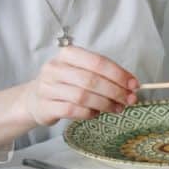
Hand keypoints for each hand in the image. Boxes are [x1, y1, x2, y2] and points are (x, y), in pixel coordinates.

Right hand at [21, 46, 139, 125]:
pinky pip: (73, 110)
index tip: (134, 85)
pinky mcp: (46, 106)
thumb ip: (104, 76)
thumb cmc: (65, 84)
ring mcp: (48, 87)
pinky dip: (89, 113)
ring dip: (105, 104)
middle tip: (129, 100)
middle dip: (115, 91)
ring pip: (83, 96)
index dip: (119, 74)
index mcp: (68, 54)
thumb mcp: (82, 72)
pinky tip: (96, 113)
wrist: (34, 99)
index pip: (98, 62)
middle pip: (92, 80)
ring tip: (117, 108)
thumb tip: (131, 85)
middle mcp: (55, 68)